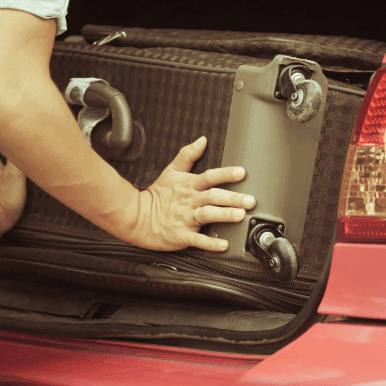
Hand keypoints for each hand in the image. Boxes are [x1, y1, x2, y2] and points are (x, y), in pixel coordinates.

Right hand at [128, 136, 255, 251]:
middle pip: (213, 197)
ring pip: (208, 215)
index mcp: (189, 185)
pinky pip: (198, 240)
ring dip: (224, 215)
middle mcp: (190, 201)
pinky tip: (223, 245)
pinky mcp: (181, 236)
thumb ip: (188, 155)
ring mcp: (185, 219)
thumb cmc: (156, 195)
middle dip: (233, 198)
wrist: (135, 217)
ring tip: (240, 216)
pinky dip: (210, 244)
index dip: (226, 174)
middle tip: (250, 200)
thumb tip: (202, 140)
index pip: (210, 176)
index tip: (241, 172)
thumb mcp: (171, 171)